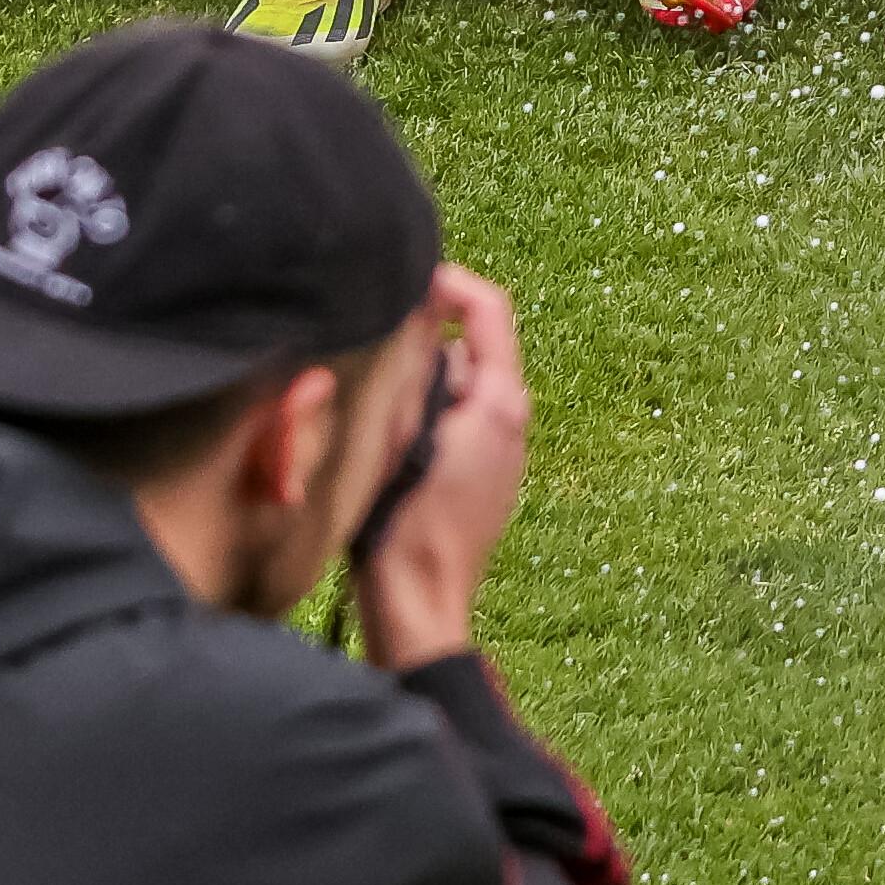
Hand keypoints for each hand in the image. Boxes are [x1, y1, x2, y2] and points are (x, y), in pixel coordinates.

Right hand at [332, 269, 530, 674]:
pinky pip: (452, 424)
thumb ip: (415, 370)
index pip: (489, 308)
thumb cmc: (405, 528)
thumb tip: (416, 316)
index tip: (406, 277)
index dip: (449, 282)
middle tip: (372, 354)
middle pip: (468, 347)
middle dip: (422, 343)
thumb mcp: (400, 436)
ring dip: (417, 386)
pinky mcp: (481, 478)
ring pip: (455, 387)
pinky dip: (422, 420)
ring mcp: (501, 451)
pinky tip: (386, 450)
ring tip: (373, 413)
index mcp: (501, 400)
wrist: (419, 607)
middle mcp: (511, 418)